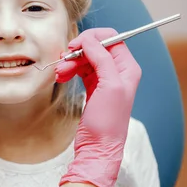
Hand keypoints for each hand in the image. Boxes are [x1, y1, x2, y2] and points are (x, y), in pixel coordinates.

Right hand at [55, 28, 141, 186]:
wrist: (98, 148)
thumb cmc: (107, 122)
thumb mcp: (108, 86)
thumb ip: (101, 59)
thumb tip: (90, 40)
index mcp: (127, 68)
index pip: (111, 38)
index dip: (91, 38)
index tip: (74, 46)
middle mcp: (118, 71)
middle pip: (95, 47)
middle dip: (77, 52)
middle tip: (63, 61)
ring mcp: (105, 79)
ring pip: (85, 59)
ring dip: (70, 62)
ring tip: (59, 74)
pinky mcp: (93, 87)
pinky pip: (80, 70)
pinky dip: (69, 70)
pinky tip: (61, 77)